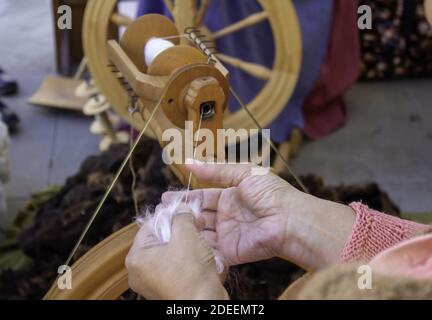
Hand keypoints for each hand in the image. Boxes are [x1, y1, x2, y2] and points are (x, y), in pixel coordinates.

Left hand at [126, 204, 228, 299]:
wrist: (203, 304)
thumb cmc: (192, 272)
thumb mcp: (187, 234)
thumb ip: (182, 216)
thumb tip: (181, 208)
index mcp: (136, 257)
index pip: (150, 225)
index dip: (170, 215)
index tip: (186, 212)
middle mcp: (139, 272)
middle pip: (160, 240)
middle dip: (180, 230)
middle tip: (197, 224)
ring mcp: (152, 283)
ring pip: (170, 253)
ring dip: (186, 244)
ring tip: (202, 240)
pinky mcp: (166, 290)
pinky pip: (175, 268)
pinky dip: (188, 260)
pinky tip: (202, 256)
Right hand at [163, 161, 354, 270]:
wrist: (289, 221)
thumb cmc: (271, 194)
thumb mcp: (243, 173)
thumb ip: (215, 170)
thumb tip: (188, 161)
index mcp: (230, 197)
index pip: (202, 197)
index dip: (185, 197)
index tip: (166, 197)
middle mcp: (226, 216)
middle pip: (199, 216)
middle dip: (181, 214)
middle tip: (161, 213)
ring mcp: (227, 235)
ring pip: (200, 233)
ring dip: (185, 230)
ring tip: (166, 226)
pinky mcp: (230, 252)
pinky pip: (209, 251)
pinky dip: (196, 248)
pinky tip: (180, 243)